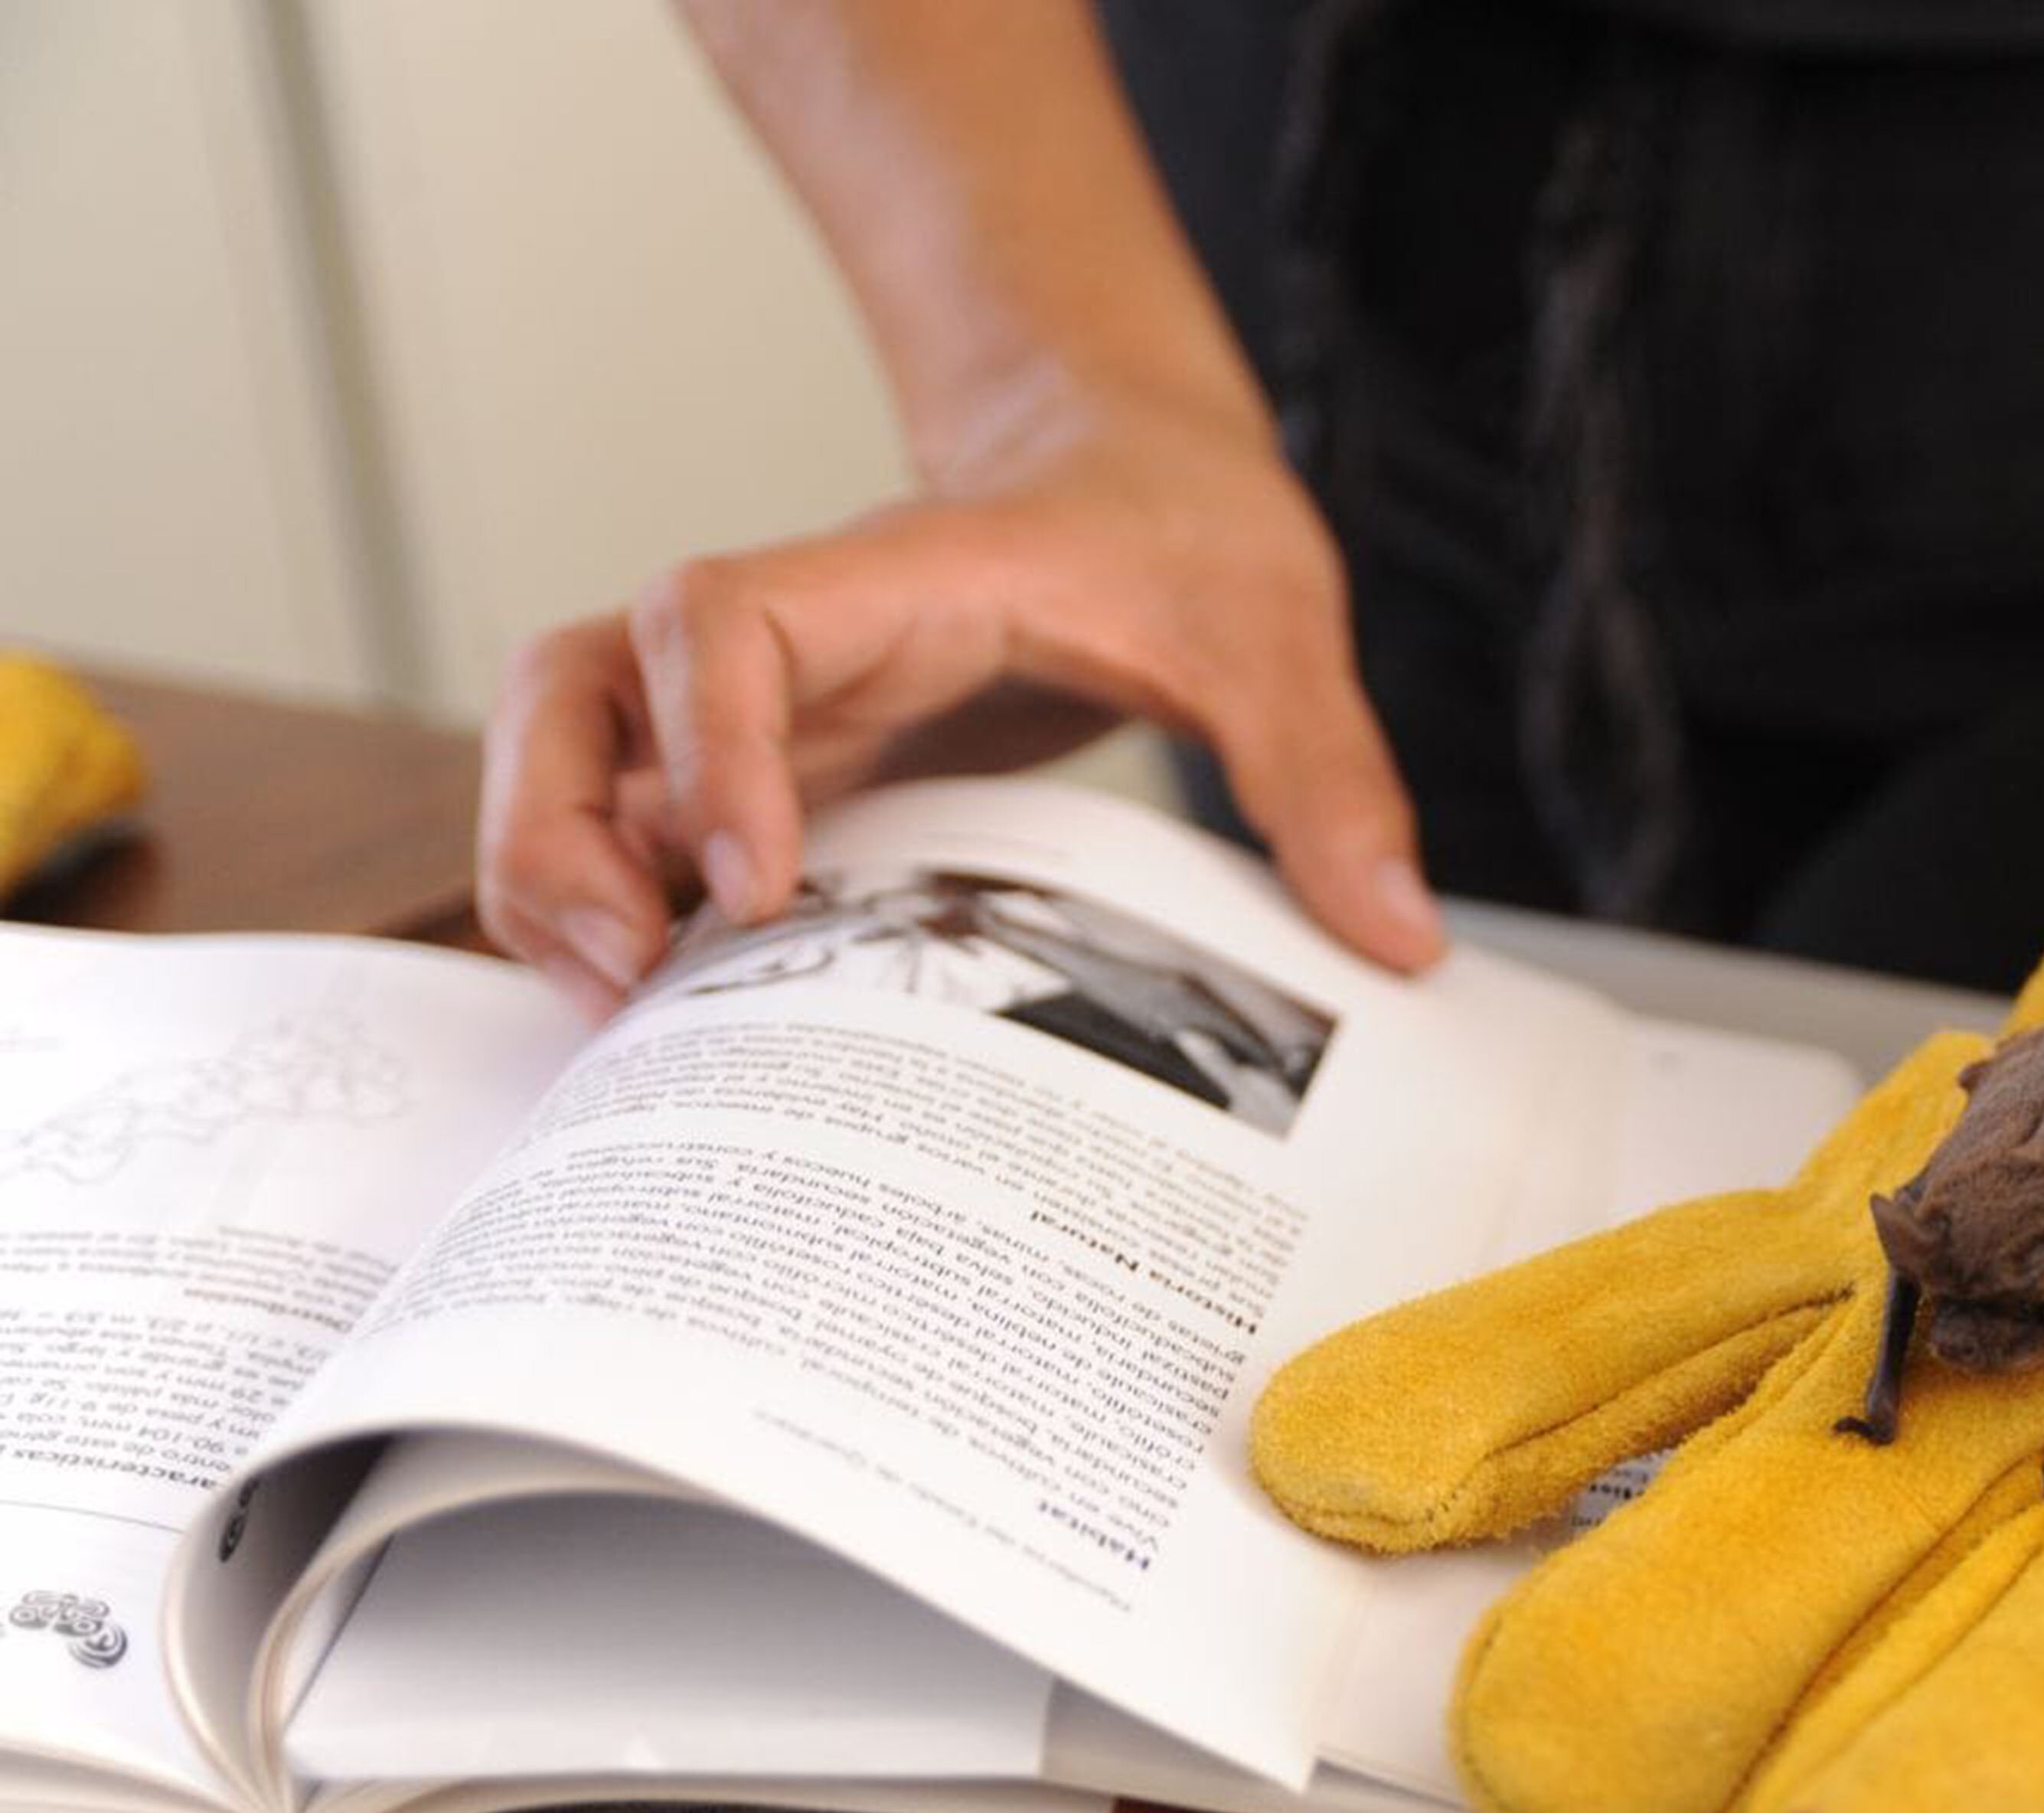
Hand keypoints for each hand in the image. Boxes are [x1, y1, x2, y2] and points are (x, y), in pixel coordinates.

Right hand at [476, 376, 1440, 1016]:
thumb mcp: (1274, 635)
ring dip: (551, 870)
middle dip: (553, 825)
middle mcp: (797, 637)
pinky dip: (613, 903)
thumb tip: (1399, 935)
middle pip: (575, 680)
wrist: (1139, 474)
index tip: (752, 882)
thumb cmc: (1184, 533)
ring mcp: (768, 704)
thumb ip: (1327, 774)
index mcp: (894, 577)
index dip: (711, 741)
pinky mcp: (776, 767)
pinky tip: (668, 1014)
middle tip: (622, 978)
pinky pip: (636, 821)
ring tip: (613, 1012)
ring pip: (570, 749)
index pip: (727, 616)